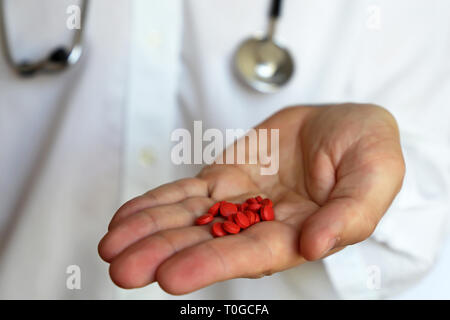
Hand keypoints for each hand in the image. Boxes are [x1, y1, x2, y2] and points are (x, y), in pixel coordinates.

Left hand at [98, 104, 404, 294]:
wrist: (344, 123)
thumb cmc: (369, 148)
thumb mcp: (376, 174)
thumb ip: (351, 212)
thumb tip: (317, 245)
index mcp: (300, 233)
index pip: (252, 253)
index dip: (213, 263)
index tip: (171, 275)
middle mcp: (263, 224)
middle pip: (209, 242)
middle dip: (164, 254)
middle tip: (122, 268)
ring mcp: (240, 201)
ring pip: (190, 219)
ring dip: (150, 230)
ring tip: (111, 245)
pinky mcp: (226, 178)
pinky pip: (188, 192)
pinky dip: (158, 203)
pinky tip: (127, 217)